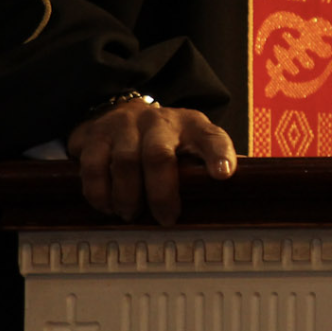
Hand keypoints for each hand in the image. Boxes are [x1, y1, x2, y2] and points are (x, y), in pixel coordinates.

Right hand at [66, 99, 236, 225]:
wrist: (119, 111)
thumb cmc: (164, 140)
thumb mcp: (191, 145)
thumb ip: (207, 168)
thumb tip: (237, 198)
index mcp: (192, 126)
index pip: (211, 137)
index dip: (219, 155)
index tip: (223, 175)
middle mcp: (159, 121)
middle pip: (159, 155)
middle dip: (161, 193)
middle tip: (165, 219)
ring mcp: (125, 125)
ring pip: (124, 162)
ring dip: (127, 196)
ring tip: (131, 214)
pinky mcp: (96, 134)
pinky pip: (94, 166)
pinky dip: (99, 193)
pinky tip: (107, 206)